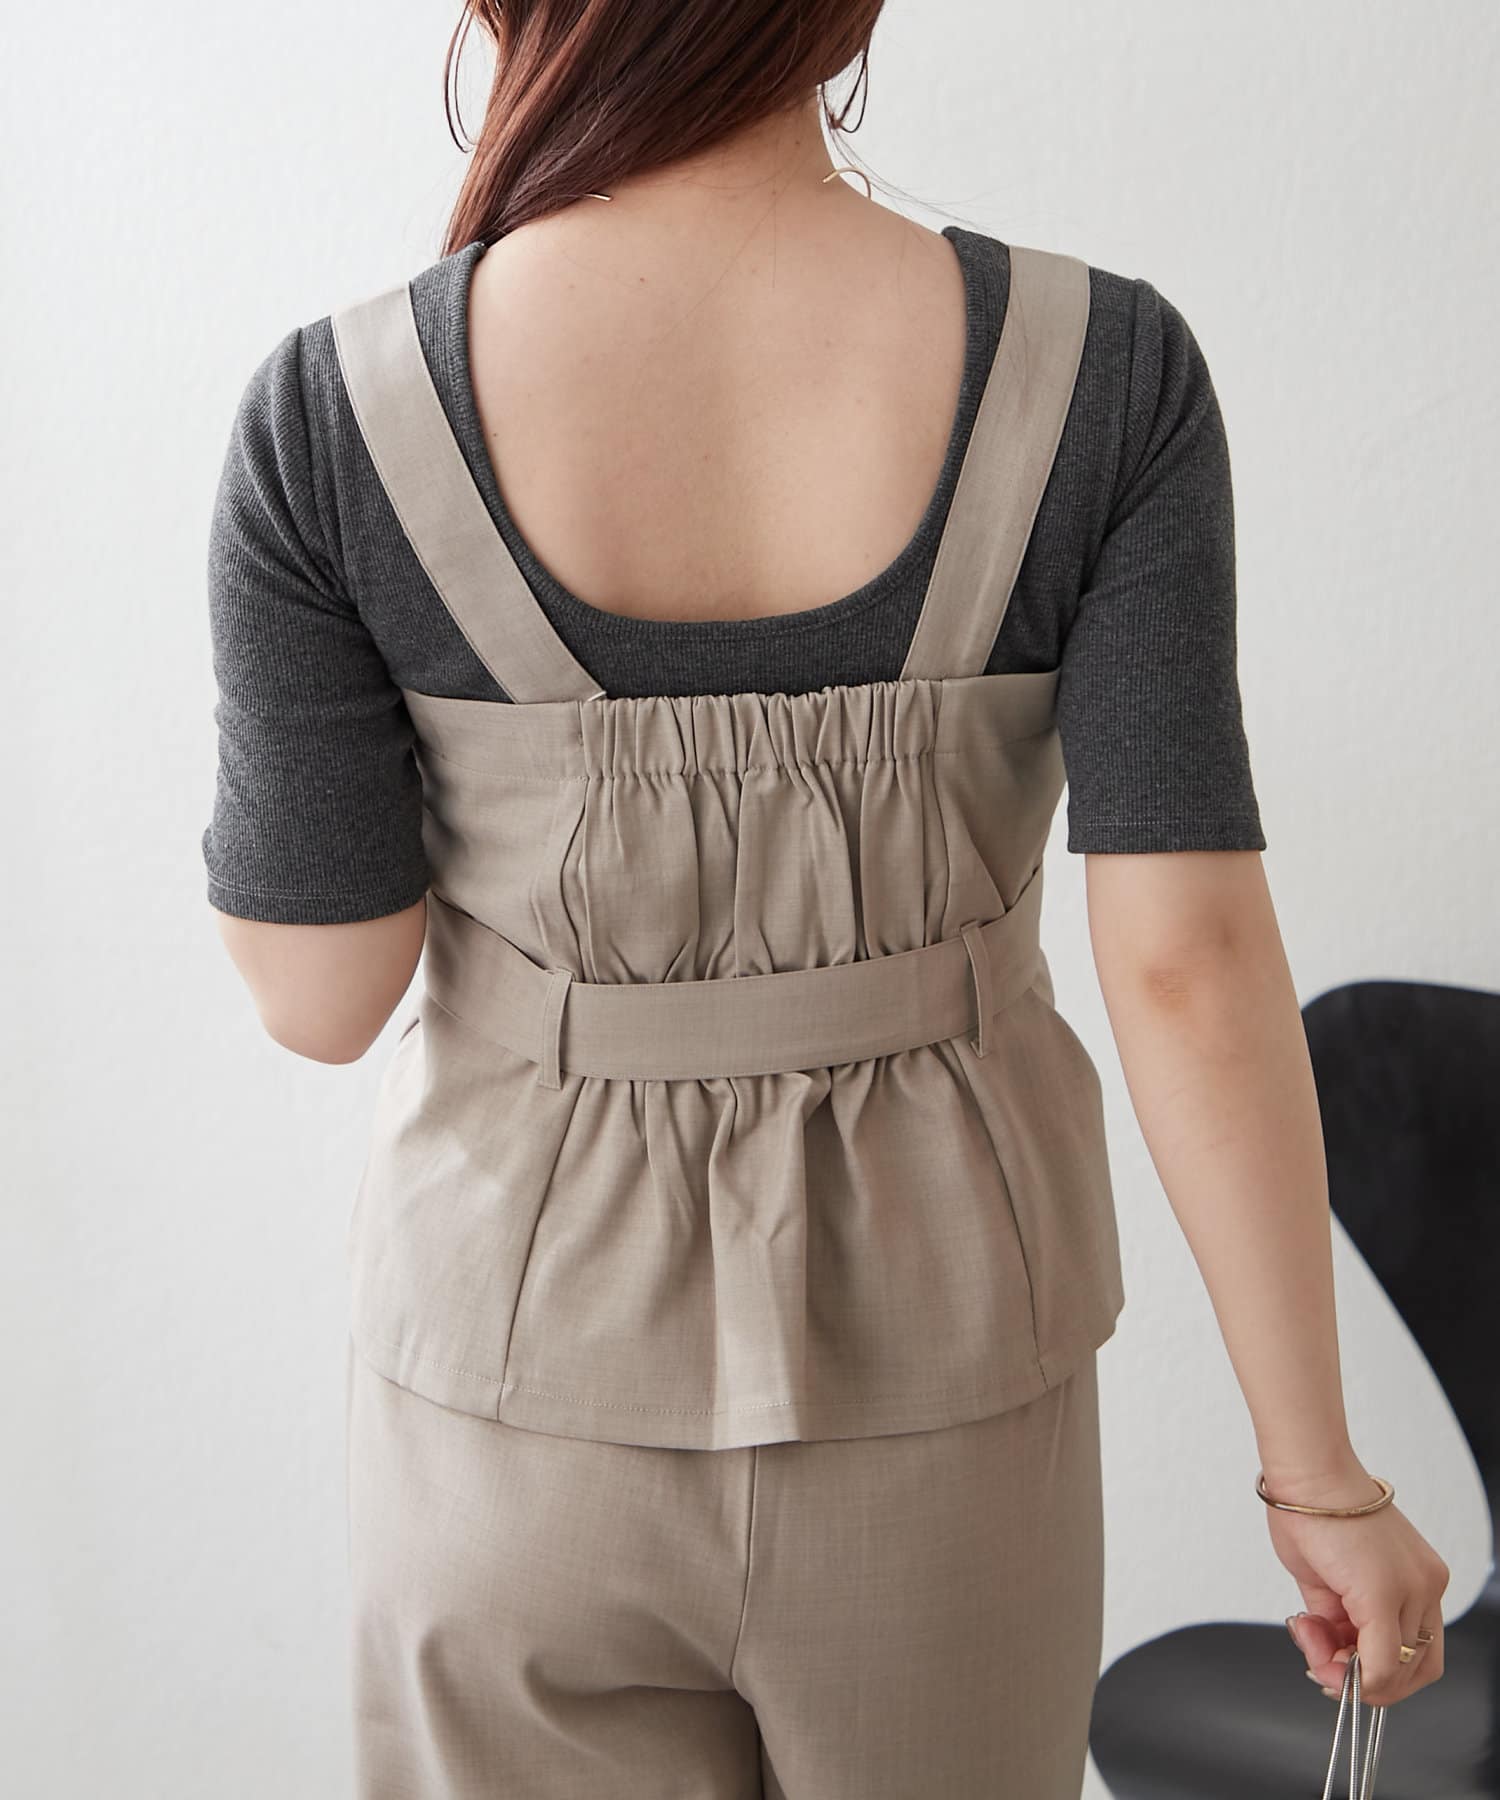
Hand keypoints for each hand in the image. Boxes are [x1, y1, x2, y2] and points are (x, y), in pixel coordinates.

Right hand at [1265, 1464, 1449, 1707]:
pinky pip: (1376, 1663)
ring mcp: (1411, 1592)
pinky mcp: (1385, 1596)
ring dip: (1342, 1672)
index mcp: (1418, 1579)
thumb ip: (1339, 1616)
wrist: (1306, 1471)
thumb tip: (1331, 1654)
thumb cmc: (1311, 1509)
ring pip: (1394, 1673)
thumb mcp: (1330, 1577)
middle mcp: (1425, 1587)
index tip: (1335, 1662)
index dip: (1376, 1670)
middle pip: (1411, 1670)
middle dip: (1363, 1681)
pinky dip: (1340, 1668)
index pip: (1414, 1650)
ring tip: (1307, 1638)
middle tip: (1322, 1666)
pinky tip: (1309, 1636)